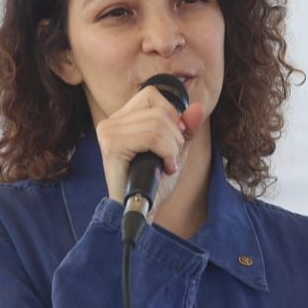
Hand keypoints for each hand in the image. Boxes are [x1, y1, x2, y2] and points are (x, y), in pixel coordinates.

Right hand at [94, 86, 206, 212]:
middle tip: (171, 158)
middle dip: (176, 137)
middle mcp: (110, 123)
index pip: (151, 95)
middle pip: (159, 110)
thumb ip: (186, 128)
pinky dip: (167, 153)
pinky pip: (151, 137)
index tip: (174, 141)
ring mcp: (108, 134)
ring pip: (157, 124)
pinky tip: (164, 168)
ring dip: (172, 148)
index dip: (172, 115)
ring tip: (167, 165)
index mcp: (122, 119)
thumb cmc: (155, 184)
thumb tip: (198, 107)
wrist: (143, 212)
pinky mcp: (112, 148)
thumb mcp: (176, 150)